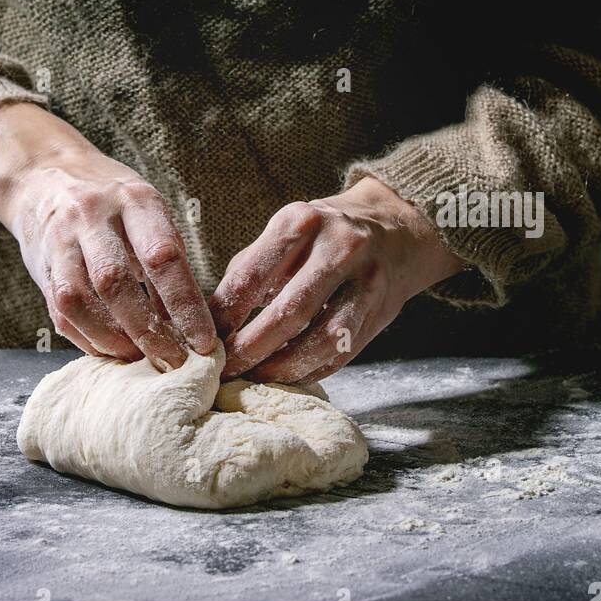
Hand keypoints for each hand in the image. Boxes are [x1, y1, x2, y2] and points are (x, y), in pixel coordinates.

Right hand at [0, 101, 216, 369]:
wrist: (45, 175)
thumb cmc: (113, 200)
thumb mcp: (146, 208)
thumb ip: (167, 256)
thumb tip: (190, 321)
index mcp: (134, 200)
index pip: (162, 257)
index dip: (185, 305)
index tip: (204, 341)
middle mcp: (93, 216)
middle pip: (115, 282)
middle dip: (147, 331)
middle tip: (173, 361)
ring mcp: (61, 240)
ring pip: (79, 300)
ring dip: (112, 339)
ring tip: (139, 359)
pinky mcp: (41, 264)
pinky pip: (60, 311)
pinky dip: (86, 338)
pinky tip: (110, 349)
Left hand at [209, 175, 464, 383]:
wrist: (396, 228)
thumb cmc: (323, 235)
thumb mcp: (287, 232)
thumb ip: (251, 268)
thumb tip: (209, 318)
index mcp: (301, 221)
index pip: (251, 275)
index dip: (224, 314)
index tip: (204, 340)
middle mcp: (337, 247)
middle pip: (288, 311)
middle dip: (250, 348)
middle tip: (224, 369)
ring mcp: (365, 280)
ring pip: (320, 338)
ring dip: (281, 367)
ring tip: (253, 379)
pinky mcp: (380, 311)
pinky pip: (341, 352)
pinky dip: (310, 370)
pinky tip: (286, 377)